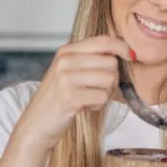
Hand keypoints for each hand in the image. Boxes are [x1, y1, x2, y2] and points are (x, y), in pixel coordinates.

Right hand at [11, 35, 134, 151]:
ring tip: (88, 99)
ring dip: (104, 93)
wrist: (35, 125)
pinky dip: (98, 105)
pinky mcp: (70, 96)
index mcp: (66, 51)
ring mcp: (66, 78)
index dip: (121, 47)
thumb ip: (89, 60)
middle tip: (96, 90)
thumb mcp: (68, 72)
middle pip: (110, 62)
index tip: (131, 55)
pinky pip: (102, 97)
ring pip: (109, 79)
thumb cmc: (56, 100)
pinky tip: (84, 107)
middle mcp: (65, 61)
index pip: (102, 41)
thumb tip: (123, 52)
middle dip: (111, 79)